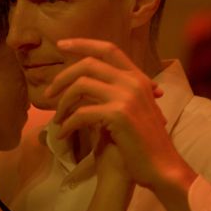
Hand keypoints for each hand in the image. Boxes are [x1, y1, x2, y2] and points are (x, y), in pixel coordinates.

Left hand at [47, 38, 196, 198]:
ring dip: (62, 103)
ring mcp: (127, 97)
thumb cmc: (141, 142)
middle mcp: (133, 82)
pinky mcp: (119, 115)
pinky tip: (63, 134)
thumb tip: (79, 86)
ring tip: (57, 119)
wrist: (162, 167)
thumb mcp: (128, 110)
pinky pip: (81, 113)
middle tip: (48, 94)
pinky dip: (67, 124)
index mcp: (137, 78)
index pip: (108, 49)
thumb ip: (109, 94)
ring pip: (81, 86)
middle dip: (63, 77)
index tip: (61, 45)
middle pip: (89, 64)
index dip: (83, 44)